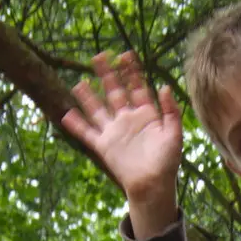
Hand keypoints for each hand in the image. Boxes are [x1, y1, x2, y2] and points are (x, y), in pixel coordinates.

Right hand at [63, 52, 182, 219]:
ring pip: (98, 109)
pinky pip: (87, 133)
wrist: (154, 185)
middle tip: (98, 57)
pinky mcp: (104, 146)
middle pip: (114, 93)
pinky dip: (77, 125)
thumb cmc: (167, 162)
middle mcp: (128, 120)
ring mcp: (114, 132)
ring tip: (79, 83)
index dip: (131, 72)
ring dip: (89, 97)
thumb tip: (164, 87)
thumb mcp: (174, 135)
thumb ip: (171, 111)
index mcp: (146, 115)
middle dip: (107, 75)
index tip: (125, 55)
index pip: (137, 88)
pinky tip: (67, 114)